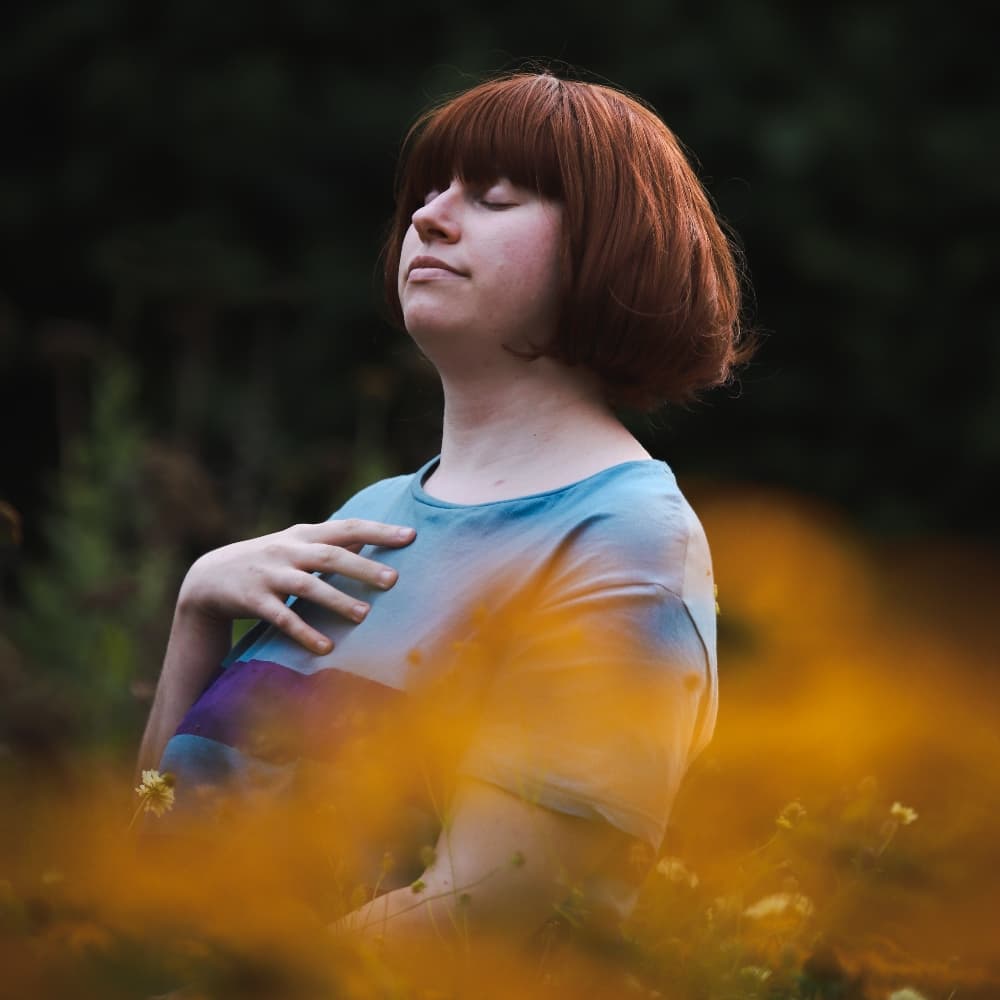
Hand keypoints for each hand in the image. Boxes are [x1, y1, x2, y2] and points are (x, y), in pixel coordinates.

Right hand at [178, 519, 415, 652]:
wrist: (209, 578)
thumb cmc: (267, 562)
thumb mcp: (296, 545)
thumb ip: (330, 543)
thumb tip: (373, 539)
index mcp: (304, 535)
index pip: (347, 527)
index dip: (378, 531)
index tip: (410, 536)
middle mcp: (288, 551)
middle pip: (330, 555)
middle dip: (362, 567)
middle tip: (393, 580)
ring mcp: (270, 574)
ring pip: (307, 585)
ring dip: (336, 600)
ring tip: (364, 616)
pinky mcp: (253, 600)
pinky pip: (282, 617)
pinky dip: (304, 631)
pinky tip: (325, 647)